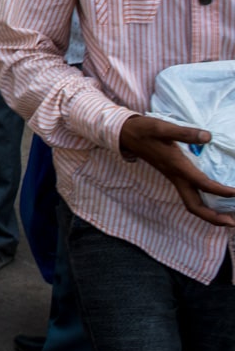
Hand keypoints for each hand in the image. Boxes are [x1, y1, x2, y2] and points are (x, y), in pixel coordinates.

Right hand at [119, 114, 234, 226]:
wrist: (126, 134)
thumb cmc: (144, 130)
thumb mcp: (162, 127)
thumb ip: (185, 133)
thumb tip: (208, 137)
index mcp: (176, 166)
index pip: (202, 184)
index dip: (221, 190)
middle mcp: (176, 176)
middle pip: (194, 206)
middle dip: (213, 217)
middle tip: (232, 223)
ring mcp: (174, 178)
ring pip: (192, 203)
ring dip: (209, 214)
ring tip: (226, 217)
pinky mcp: (173, 175)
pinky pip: (190, 195)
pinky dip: (203, 203)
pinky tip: (212, 200)